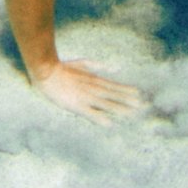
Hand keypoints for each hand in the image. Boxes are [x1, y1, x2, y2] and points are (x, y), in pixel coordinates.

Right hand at [31, 59, 145, 125]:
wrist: (47, 72)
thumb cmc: (63, 68)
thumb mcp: (82, 63)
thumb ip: (97, 65)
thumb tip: (113, 68)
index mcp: (93, 79)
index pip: (113, 86)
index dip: (126, 90)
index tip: (138, 93)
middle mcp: (92, 88)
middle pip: (113, 95)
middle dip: (127, 100)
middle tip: (141, 105)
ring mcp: (85, 97)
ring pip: (105, 104)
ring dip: (119, 108)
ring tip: (131, 113)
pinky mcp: (76, 105)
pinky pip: (90, 113)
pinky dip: (99, 117)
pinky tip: (109, 123)